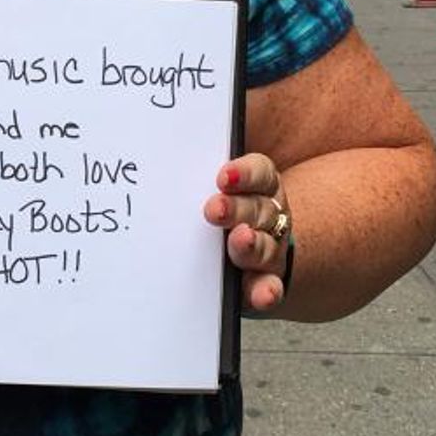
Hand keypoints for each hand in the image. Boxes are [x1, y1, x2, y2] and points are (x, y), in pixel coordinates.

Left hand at [203, 153, 291, 312]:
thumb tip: (166, 140)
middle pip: (258, 209)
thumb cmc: (222, 209)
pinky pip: (269, 287)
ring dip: (252, 245)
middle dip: (237, 209)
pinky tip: (262, 295)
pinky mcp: (265, 282)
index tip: (223, 176)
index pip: (260, 174)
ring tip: (239, 241)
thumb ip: (197, 171)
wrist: (248, 249)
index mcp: (260, 187)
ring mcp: (270, 250)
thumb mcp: (217, 187)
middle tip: (213, 209)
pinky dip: (266, 292)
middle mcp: (268, 217)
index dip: (245, 174)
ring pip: (266, 247)